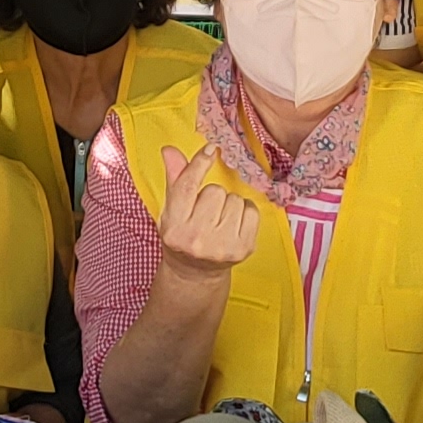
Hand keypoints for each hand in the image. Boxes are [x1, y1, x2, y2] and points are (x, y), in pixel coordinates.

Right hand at [151, 144, 261, 279]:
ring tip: (219, 220)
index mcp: (174, 228)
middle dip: (213, 195)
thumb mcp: (171, 210)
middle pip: (215, 191)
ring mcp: (222, 246)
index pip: (187, 187)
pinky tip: (233, 224)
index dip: (199, 164)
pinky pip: (252, 211)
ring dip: (229, 204)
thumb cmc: (183, 236)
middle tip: (206, 212)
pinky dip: (245, 212)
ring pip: (235, 199)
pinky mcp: (243, 248)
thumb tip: (170, 150)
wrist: (195, 273)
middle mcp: (197, 239)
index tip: (210, 149)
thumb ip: (174, 179)